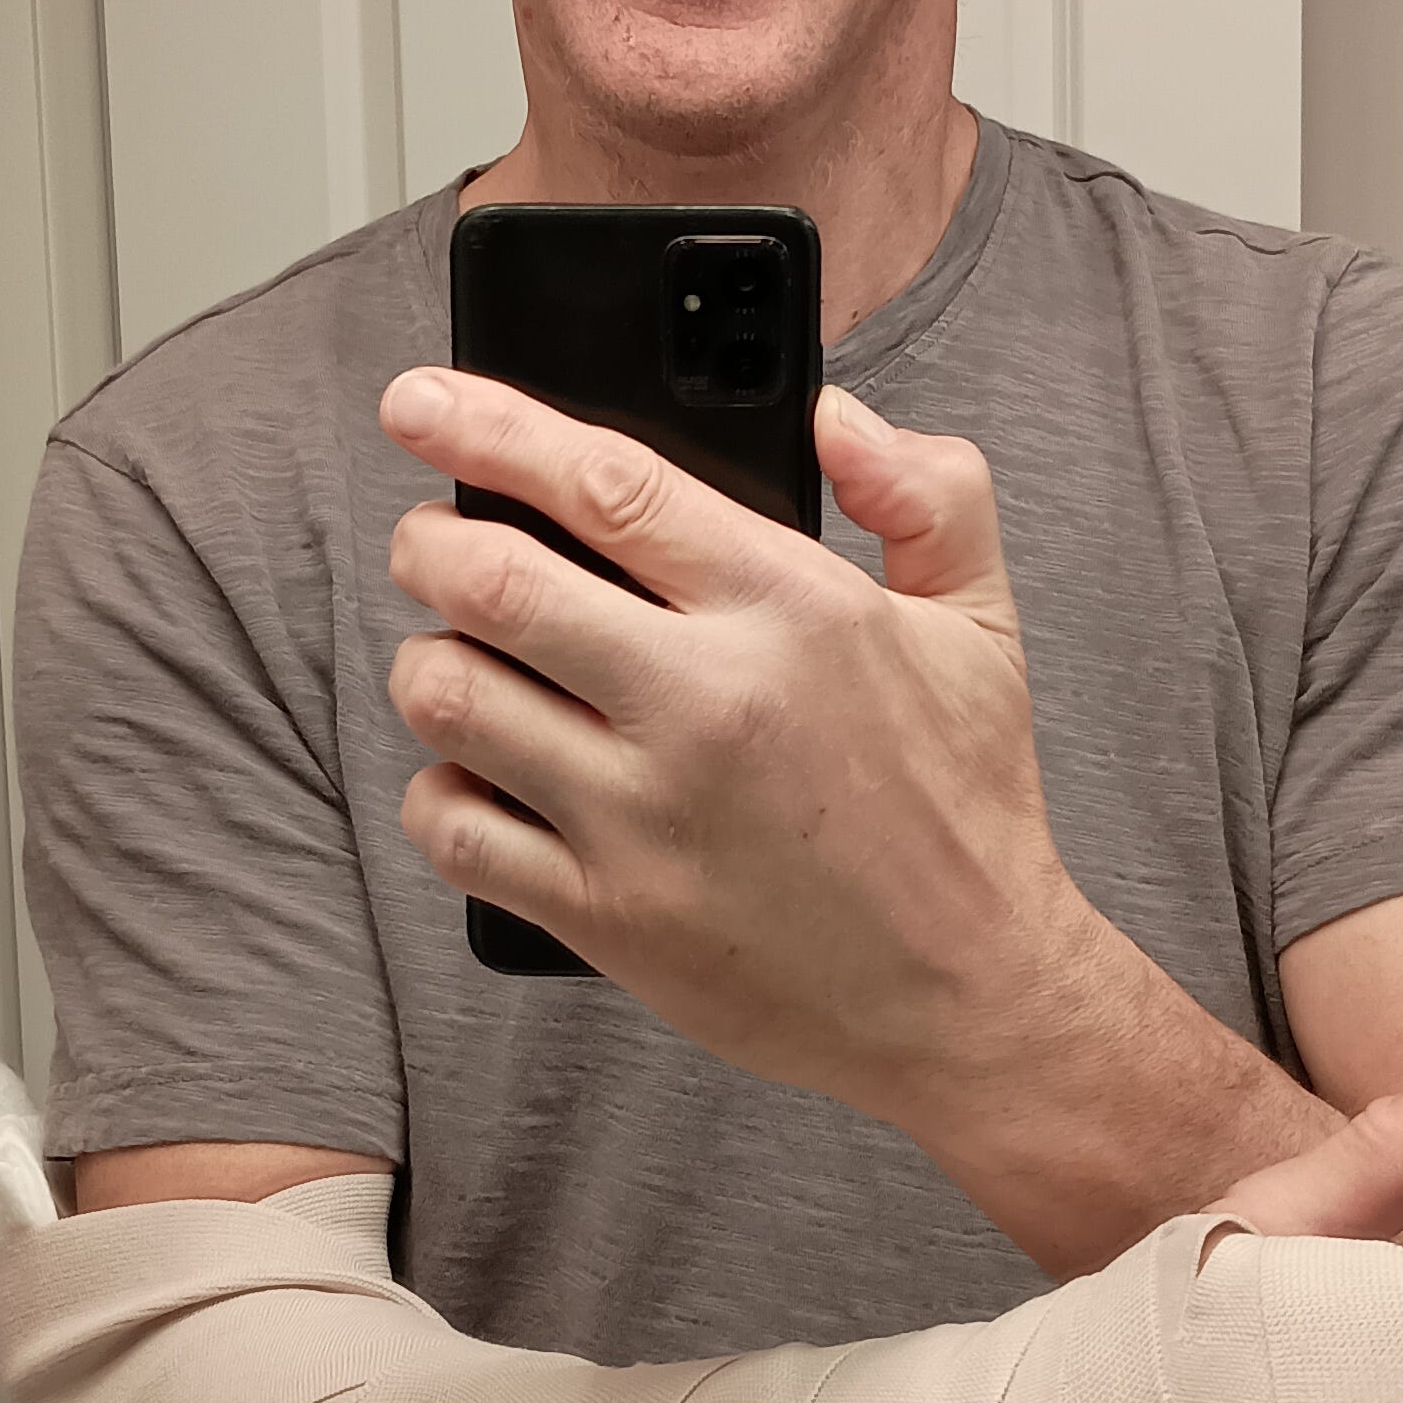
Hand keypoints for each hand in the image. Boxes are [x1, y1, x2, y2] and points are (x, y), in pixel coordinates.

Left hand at [380, 366, 1092, 1121]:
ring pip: (450, 697)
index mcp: (790, 609)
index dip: (486, 428)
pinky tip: (478, 777)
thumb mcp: (982, 625)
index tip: (420, 402)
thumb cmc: (966, 811)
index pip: (604, 484)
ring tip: (459, 660)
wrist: (972, 1001)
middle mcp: (706, 702)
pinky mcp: (607, 914)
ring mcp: (645, 815)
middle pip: (489, 580)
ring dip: (429, 663)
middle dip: (427, 542)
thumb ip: (927, 491)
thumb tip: (832, 415)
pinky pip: (454, 829)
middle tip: (428, 542)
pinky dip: (440, 792)